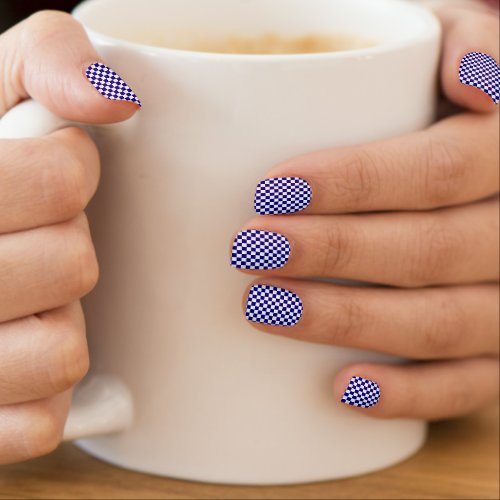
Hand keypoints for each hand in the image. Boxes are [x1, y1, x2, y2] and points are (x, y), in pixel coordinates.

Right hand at [0, 11, 139, 463]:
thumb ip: (53, 60)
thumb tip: (115, 98)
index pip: (59, 179)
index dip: (72, 172)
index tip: (54, 169)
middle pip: (70, 266)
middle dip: (66, 247)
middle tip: (30, 238)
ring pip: (60, 351)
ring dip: (58, 322)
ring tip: (22, 301)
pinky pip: (42, 420)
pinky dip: (46, 392)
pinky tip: (17, 352)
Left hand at [231, 6, 498, 418]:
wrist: (481, 180)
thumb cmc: (447, 109)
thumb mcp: (456, 49)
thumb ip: (467, 34)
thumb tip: (470, 77)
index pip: (441, 169)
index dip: (357, 181)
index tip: (271, 191)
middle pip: (432, 249)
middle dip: (333, 253)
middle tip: (250, 248)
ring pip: (442, 322)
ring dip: (348, 320)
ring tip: (264, 306)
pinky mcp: (498, 353)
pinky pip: (468, 384)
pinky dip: (408, 394)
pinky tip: (342, 388)